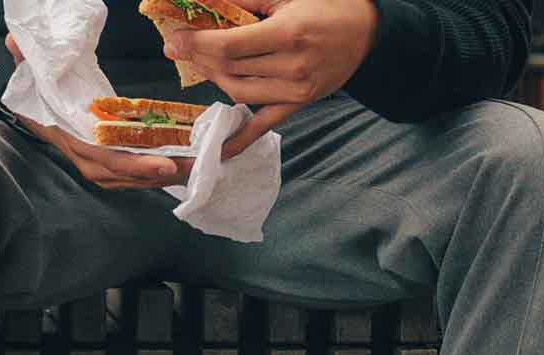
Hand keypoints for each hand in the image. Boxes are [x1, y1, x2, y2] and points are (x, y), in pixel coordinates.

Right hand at [5, 32, 191, 189]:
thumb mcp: (31, 75)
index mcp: (75, 143)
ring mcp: (100, 168)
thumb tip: (16, 44)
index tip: (165, 164)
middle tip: (197, 166)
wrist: (34, 112)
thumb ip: (26, 60)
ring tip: (200, 167)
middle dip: (164, 174)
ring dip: (169, 175)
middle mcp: (89, 162)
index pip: (108, 160)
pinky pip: (139, 174)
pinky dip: (162, 171)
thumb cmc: (38, 94)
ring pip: (138, 178)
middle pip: (131, 175)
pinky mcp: (112, 167)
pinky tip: (186, 164)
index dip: (137, 165)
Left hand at [162, 0, 378, 158]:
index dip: (198, 44)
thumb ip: (248, 0)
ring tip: (200, 65)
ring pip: (239, 93)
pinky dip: (241, 139)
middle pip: (230, 70)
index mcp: (288, 33)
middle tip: (180, 48)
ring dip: (214, 80)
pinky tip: (221, 151)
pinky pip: (264, 125)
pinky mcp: (298, 105)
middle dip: (200, 59)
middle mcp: (291, 66)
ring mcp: (295, 91)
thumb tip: (208, 2)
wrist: (368, 32)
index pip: (230, 46)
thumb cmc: (329, 5)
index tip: (176, 40)